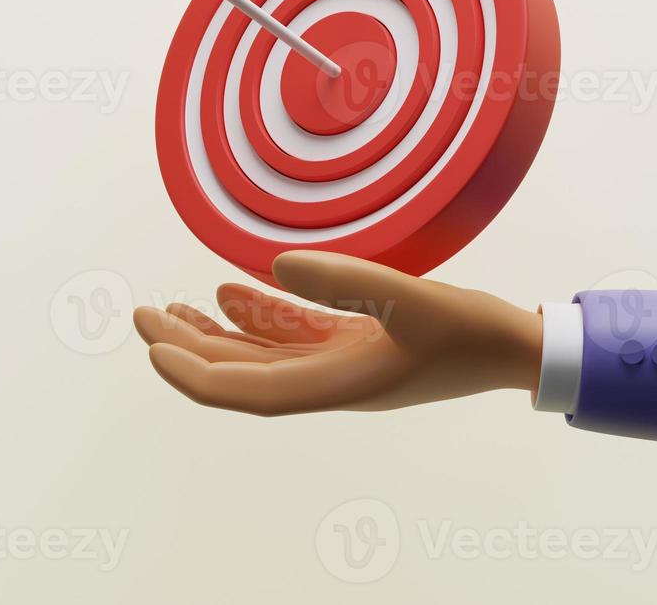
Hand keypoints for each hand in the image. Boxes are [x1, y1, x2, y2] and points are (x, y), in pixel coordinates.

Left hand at [134, 251, 542, 415]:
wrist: (517, 349)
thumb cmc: (472, 332)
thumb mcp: (410, 299)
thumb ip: (343, 281)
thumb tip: (272, 267)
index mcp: (335, 385)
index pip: (244, 389)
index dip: (192, 372)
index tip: (150, 345)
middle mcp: (328, 382)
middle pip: (238, 373)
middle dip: (184, 347)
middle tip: (139, 315)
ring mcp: (341, 365)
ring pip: (259, 356)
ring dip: (212, 335)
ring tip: (168, 308)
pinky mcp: (357, 347)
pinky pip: (291, 338)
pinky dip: (257, 319)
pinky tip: (228, 293)